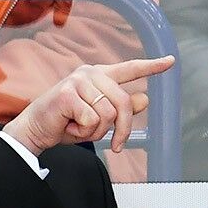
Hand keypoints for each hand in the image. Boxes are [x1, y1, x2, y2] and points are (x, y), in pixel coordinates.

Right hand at [3, 56, 174, 154]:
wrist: (36, 130)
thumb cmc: (66, 123)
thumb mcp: (99, 118)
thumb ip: (120, 108)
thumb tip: (144, 98)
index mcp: (100, 76)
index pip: (130, 68)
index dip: (151, 67)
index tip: (170, 61)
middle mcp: (90, 73)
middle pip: (123, 102)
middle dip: (122, 129)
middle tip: (118, 145)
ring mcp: (78, 81)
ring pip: (107, 114)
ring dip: (96, 131)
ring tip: (78, 127)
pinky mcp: (68, 93)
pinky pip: (92, 120)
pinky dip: (83, 132)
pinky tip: (69, 126)